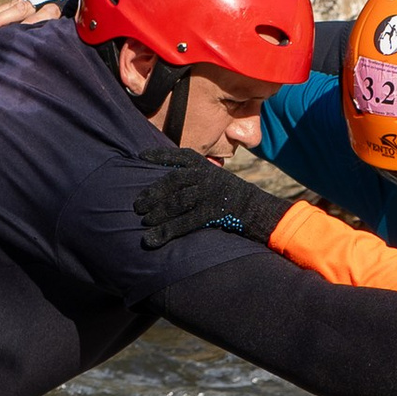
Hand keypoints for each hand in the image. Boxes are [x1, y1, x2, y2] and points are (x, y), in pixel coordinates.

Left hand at [132, 156, 306, 246]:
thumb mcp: (215, 178)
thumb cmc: (232, 196)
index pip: (179, 156)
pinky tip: (153, 239)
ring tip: (145, 221)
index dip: (159, 155)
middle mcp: (207, 176)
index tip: (140, 157)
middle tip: (137, 204)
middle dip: (153, 192)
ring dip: (158, 212)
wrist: (259, 211)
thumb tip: (168, 184)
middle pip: (173, 180)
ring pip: (177, 201)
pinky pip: (185, 222)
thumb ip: (195, 177)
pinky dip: (167, 232)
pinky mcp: (213, 213)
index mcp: (206, 167)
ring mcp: (210, 194)